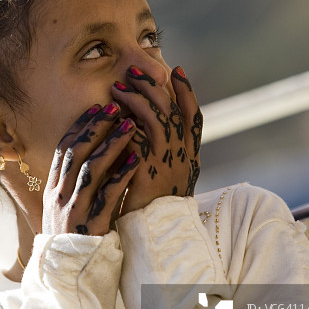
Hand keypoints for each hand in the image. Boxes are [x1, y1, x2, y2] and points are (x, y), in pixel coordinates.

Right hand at [42, 102, 139, 235]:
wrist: (67, 280)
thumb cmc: (72, 242)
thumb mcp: (63, 211)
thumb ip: (71, 187)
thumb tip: (86, 159)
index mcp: (51, 190)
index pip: (64, 150)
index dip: (81, 126)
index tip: (98, 107)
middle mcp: (58, 197)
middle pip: (76, 152)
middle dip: (97, 126)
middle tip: (116, 106)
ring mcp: (72, 211)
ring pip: (91, 169)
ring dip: (112, 144)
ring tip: (130, 125)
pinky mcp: (90, 226)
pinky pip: (107, 195)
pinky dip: (122, 175)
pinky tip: (137, 159)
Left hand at [112, 65, 202, 213]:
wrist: (153, 238)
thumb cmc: (154, 209)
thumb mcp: (166, 179)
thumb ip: (165, 155)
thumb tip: (150, 129)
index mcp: (190, 157)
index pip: (195, 117)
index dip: (187, 92)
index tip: (176, 70)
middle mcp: (184, 157)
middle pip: (175, 111)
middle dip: (155, 87)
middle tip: (135, 72)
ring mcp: (170, 163)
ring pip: (159, 119)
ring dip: (138, 99)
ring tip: (118, 87)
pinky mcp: (151, 171)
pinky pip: (141, 138)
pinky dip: (129, 121)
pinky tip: (114, 113)